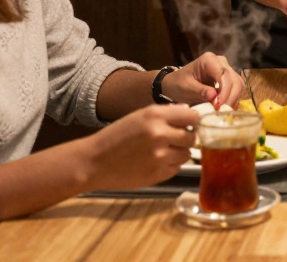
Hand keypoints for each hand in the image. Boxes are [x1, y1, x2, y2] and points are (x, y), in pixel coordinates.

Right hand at [80, 104, 198, 189]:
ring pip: (187, 154)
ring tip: (161, 151)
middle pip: (192, 136)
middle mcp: (160, 134)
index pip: (192, 117)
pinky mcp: (158, 174)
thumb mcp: (138, 116)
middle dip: (185, 138)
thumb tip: (189, 112)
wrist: (94, 162)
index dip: (191, 121)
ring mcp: (160, 156)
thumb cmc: (115, 137)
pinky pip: (177, 167)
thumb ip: (166, 113)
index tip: (187, 124)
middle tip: (173, 139)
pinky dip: (171, 165)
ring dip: (179, 152)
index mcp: (155, 116)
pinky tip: (155, 162)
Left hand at [162, 52, 245, 107]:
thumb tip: (214, 97)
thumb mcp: (186, 88)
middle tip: (221, 112)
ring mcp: (226, 70)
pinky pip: (236, 89)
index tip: (218, 106)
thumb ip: (200, 91)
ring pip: (238, 85)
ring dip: (233, 100)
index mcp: (209, 60)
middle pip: (235, 80)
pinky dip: (232, 100)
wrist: (176, 84)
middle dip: (230, 97)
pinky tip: (224, 109)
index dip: (224, 91)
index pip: (223, 74)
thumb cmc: (178, 83)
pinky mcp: (229, 79)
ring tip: (222, 112)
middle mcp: (221, 62)